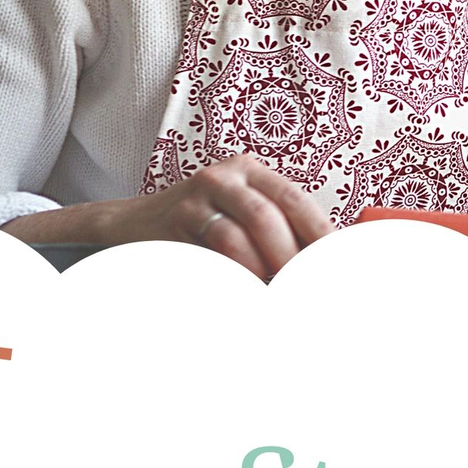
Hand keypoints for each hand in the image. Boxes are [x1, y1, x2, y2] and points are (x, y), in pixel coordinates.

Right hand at [3, 155, 332, 278]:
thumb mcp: (242, 214)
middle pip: (268, 218)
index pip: (295, 201)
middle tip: (302, 289)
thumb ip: (279, 230)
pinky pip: (206, 255)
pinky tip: (240, 293)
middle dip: (289, 259)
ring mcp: (193, 198)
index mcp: (251, 172)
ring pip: (236, 238)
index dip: (319, 235)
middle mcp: (223, 177)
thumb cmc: (203, 227)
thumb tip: (325, 265)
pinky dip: (229, 278)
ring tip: (273, 295)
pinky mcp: (170, 224)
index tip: (335, 267)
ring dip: (258, 273)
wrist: (132, 225)